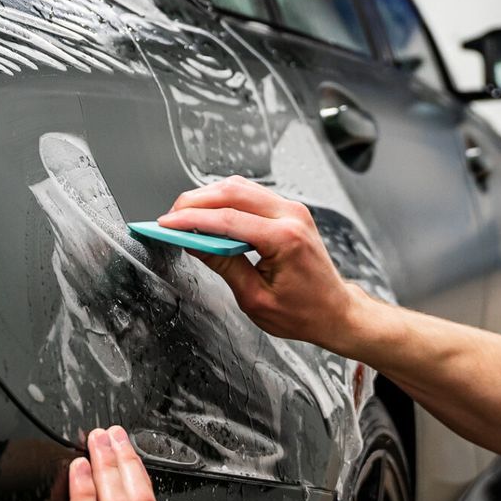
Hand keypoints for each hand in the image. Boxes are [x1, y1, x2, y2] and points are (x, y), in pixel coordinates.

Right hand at [157, 177, 373, 353]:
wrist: (334, 311)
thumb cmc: (303, 312)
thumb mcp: (255, 298)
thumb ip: (224, 265)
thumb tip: (195, 243)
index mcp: (285, 239)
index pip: (227, 219)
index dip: (191, 220)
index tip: (166, 224)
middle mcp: (291, 216)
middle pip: (232, 192)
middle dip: (195, 202)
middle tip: (170, 218)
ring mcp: (292, 209)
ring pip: (240, 187)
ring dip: (208, 198)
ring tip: (184, 217)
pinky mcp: (289, 210)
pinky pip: (251, 195)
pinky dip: (225, 201)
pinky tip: (209, 215)